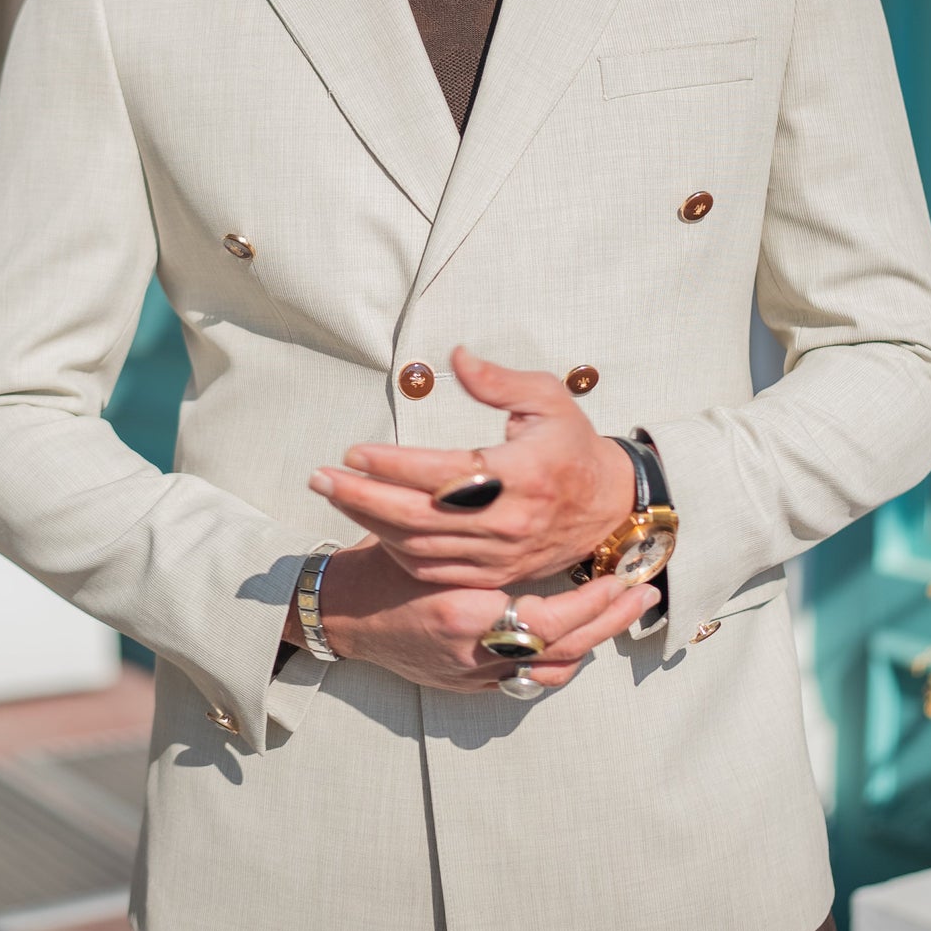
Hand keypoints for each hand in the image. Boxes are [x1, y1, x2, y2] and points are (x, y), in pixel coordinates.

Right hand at [302, 539, 658, 692]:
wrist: (342, 616)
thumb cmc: (380, 567)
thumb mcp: (425, 536)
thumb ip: (471, 528)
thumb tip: (520, 496)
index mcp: (463, 613)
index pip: (550, 617)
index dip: (592, 602)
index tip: (623, 578)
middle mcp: (472, 652)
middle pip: (562, 649)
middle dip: (607, 623)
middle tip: (642, 595)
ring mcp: (471, 674)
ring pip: (549, 672)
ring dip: (589, 644)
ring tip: (619, 614)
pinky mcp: (467, 684)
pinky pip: (526, 681)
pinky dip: (557, 661)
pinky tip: (576, 638)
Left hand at [309, 347, 635, 592]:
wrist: (611, 506)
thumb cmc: (572, 445)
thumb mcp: (548, 398)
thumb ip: (499, 380)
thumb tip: (455, 356)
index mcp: (522, 473)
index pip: (442, 473)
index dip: (392, 465)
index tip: (353, 451)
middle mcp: (508, 520)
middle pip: (418, 517)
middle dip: (361, 498)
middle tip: (319, 478)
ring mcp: (500, 554)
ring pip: (419, 548)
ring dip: (370, 523)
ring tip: (335, 495)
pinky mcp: (495, 573)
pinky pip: (434, 571)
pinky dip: (397, 552)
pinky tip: (372, 526)